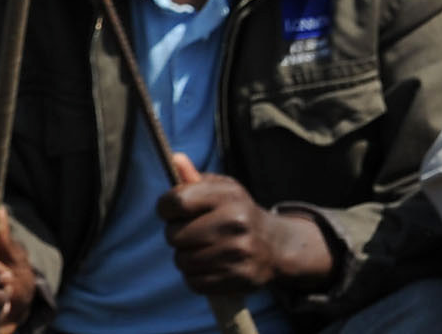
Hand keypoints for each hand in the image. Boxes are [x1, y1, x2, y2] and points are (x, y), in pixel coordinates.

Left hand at [159, 159, 332, 298]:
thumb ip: (195, 178)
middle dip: (175, 234)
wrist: (276, 245)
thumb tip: (174, 158)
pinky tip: (207, 265)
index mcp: (229, 196)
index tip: (170, 210)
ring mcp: (239, 253)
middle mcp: (236, 223)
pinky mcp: (240, 278)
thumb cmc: (238, 212)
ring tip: (198, 249)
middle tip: (188, 232)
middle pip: (175, 235)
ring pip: (182, 261)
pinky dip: (195, 276)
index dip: (166, 207)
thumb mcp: (223, 189)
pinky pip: (194, 282)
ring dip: (184, 256)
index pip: (177, 201)